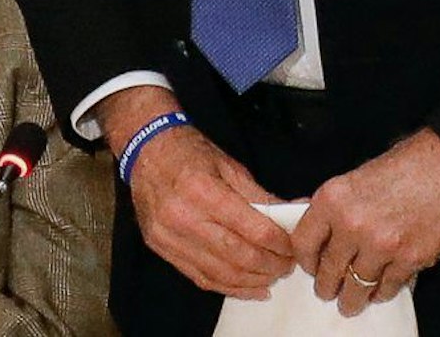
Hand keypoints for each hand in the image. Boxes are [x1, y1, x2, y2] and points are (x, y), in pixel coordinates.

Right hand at [99, 88, 293, 297]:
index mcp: (203, 190)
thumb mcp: (230, 166)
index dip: (280, 244)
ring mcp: (169, 237)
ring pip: (221, 273)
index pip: (253, 229)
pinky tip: (250, 288)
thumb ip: (260, 197)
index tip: (293, 247)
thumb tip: (293, 217)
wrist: (145, 150)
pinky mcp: (161, 248)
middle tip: (287, 264)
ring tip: (272, 277)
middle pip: (239, 255)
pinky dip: (230, 288)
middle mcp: (183, 217)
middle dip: (271, 265)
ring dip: (253, 281)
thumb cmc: (190, 153)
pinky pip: (201, 278)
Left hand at [291, 128, 439, 315]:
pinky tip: (380, 291)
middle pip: (329, 270)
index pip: (303, 241)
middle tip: (328, 291)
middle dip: (327, 286)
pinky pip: (388, 286)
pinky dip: (382, 291)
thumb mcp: (359, 176)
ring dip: (353, 297)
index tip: (310, 266)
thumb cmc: (411, 163)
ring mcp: (381, 245)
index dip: (306, 260)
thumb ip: (339, 205)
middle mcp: (352, 224)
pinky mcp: (411, 259)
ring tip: (351, 302)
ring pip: (357, 285)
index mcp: (334, 198)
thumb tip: (321, 225)